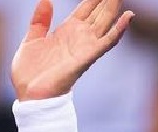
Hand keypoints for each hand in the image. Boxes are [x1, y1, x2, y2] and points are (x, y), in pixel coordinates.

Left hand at [10, 0, 132, 100]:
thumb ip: (39, 21)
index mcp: (66, 31)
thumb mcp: (30, 41)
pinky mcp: (86, 58)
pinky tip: (128, 17)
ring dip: (115, 8)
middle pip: (99, 12)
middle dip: (108, 0)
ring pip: (106, 22)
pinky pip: (107, 42)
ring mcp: (85, 47)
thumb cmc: (29, 73)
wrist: (29, 96)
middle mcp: (79, 37)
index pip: (86, 8)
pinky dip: (119, 30)